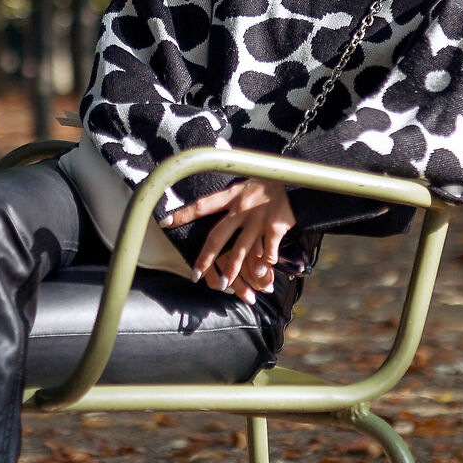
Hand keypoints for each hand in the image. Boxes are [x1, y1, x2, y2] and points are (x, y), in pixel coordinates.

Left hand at [165, 177, 295, 300]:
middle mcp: (242, 209)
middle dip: (205, 257)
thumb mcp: (245, 184)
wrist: (297, 177)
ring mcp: (258, 219)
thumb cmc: (268, 181)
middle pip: (218, 236)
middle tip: (195, 274)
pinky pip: (268, 250)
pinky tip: (262, 275)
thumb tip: (211, 211)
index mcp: (232, 196)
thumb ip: (230, 199)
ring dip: (232, 269)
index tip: (164, 223)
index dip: (183, 214)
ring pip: (241, 249)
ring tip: (223, 284)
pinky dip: (265, 264)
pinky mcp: (276, 227)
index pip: (202, 205)